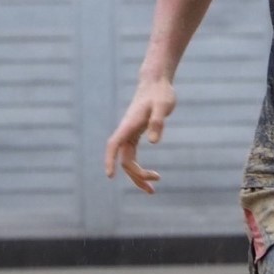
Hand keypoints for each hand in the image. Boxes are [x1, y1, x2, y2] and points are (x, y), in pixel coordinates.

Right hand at [103, 79, 174, 193]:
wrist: (156, 83)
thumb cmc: (160, 93)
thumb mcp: (163, 106)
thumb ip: (157, 122)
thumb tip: (153, 142)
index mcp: (129, 126)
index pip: (114, 145)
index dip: (110, 160)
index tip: (110, 175)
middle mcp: (126, 132)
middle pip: (124, 160)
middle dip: (136, 176)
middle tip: (153, 189)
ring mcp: (130, 134)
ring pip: (128, 160)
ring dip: (137, 176)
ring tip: (152, 190)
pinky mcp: (136, 134)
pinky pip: (133, 155)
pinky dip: (140, 167)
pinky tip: (151, 175)